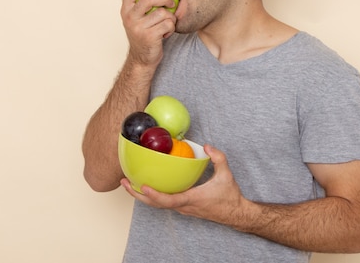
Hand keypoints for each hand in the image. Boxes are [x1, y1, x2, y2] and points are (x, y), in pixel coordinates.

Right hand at [121, 0, 176, 66]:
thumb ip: (143, 4)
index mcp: (125, 10)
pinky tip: (166, 33)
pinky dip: (171, 28)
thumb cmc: (144, 35)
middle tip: (172, 2)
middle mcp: (129, 18)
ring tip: (167, 24)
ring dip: (170, 18)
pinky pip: (168, 24)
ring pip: (162, 13)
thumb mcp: (138, 18)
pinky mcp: (148, 36)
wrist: (142, 59)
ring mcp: (138, 27)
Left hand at [121, 145, 246, 225]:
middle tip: (124, 183)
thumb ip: (218, 158)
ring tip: (129, 184)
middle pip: (155, 205)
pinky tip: (147, 184)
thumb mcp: (226, 175)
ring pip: (158, 205)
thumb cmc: (229, 196)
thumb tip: (207, 146)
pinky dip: (152, 195)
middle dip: (138, 195)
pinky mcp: (183, 207)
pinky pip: (164, 202)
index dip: (154, 195)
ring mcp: (182, 208)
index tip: (142, 186)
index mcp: (191, 199)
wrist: (234, 213)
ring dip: (142, 196)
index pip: (168, 200)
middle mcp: (183, 206)